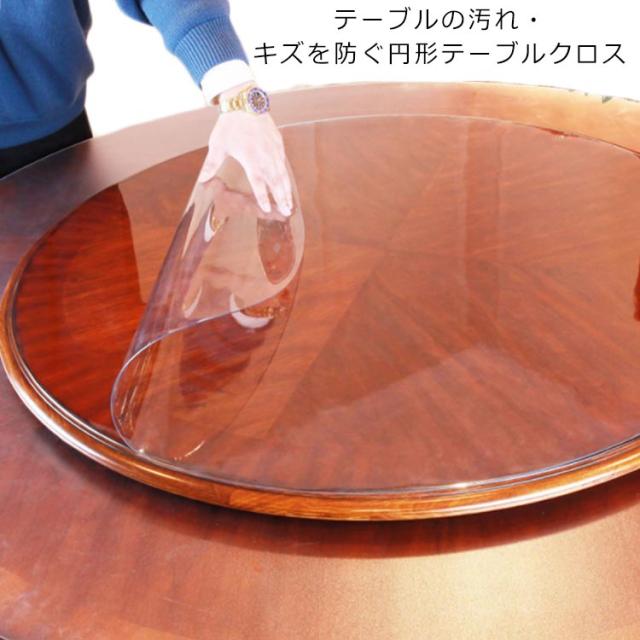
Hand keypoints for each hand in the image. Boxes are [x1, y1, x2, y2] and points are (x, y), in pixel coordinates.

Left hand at [197, 90, 292, 217]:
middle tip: (286, 211)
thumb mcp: (217, 145)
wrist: (245, 102)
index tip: (267, 209)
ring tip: (290, 203)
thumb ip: (211, 164)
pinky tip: (288, 184)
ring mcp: (274, 150)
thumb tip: (202, 180)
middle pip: (275, 182)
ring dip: (287, 190)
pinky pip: (284, 163)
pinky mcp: (278, 144)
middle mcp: (265, 157)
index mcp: (250, 158)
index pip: (259, 183)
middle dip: (281, 197)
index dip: (263, 197)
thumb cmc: (229, 124)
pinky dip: (287, 176)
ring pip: (282, 174)